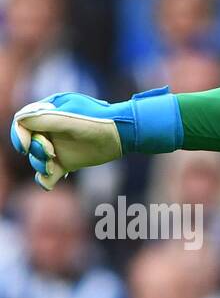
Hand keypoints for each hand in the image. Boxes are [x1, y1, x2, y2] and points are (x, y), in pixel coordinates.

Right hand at [10, 87, 181, 189]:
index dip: (19, 135)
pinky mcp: (67, 162)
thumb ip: (42, 119)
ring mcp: (57, 147)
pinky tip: (49, 184)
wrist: (122, 134)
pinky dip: (46, 180)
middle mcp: (49, 131)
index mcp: (46, 113)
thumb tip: (19, 122)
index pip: (22, 124)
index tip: (26, 146)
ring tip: (53, 167)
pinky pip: (49, 175)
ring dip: (40, 165)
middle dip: (35, 151)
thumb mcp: (68, 117)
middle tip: (52, 153)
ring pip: (37, 160)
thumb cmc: (97, 120)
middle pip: (29, 144)